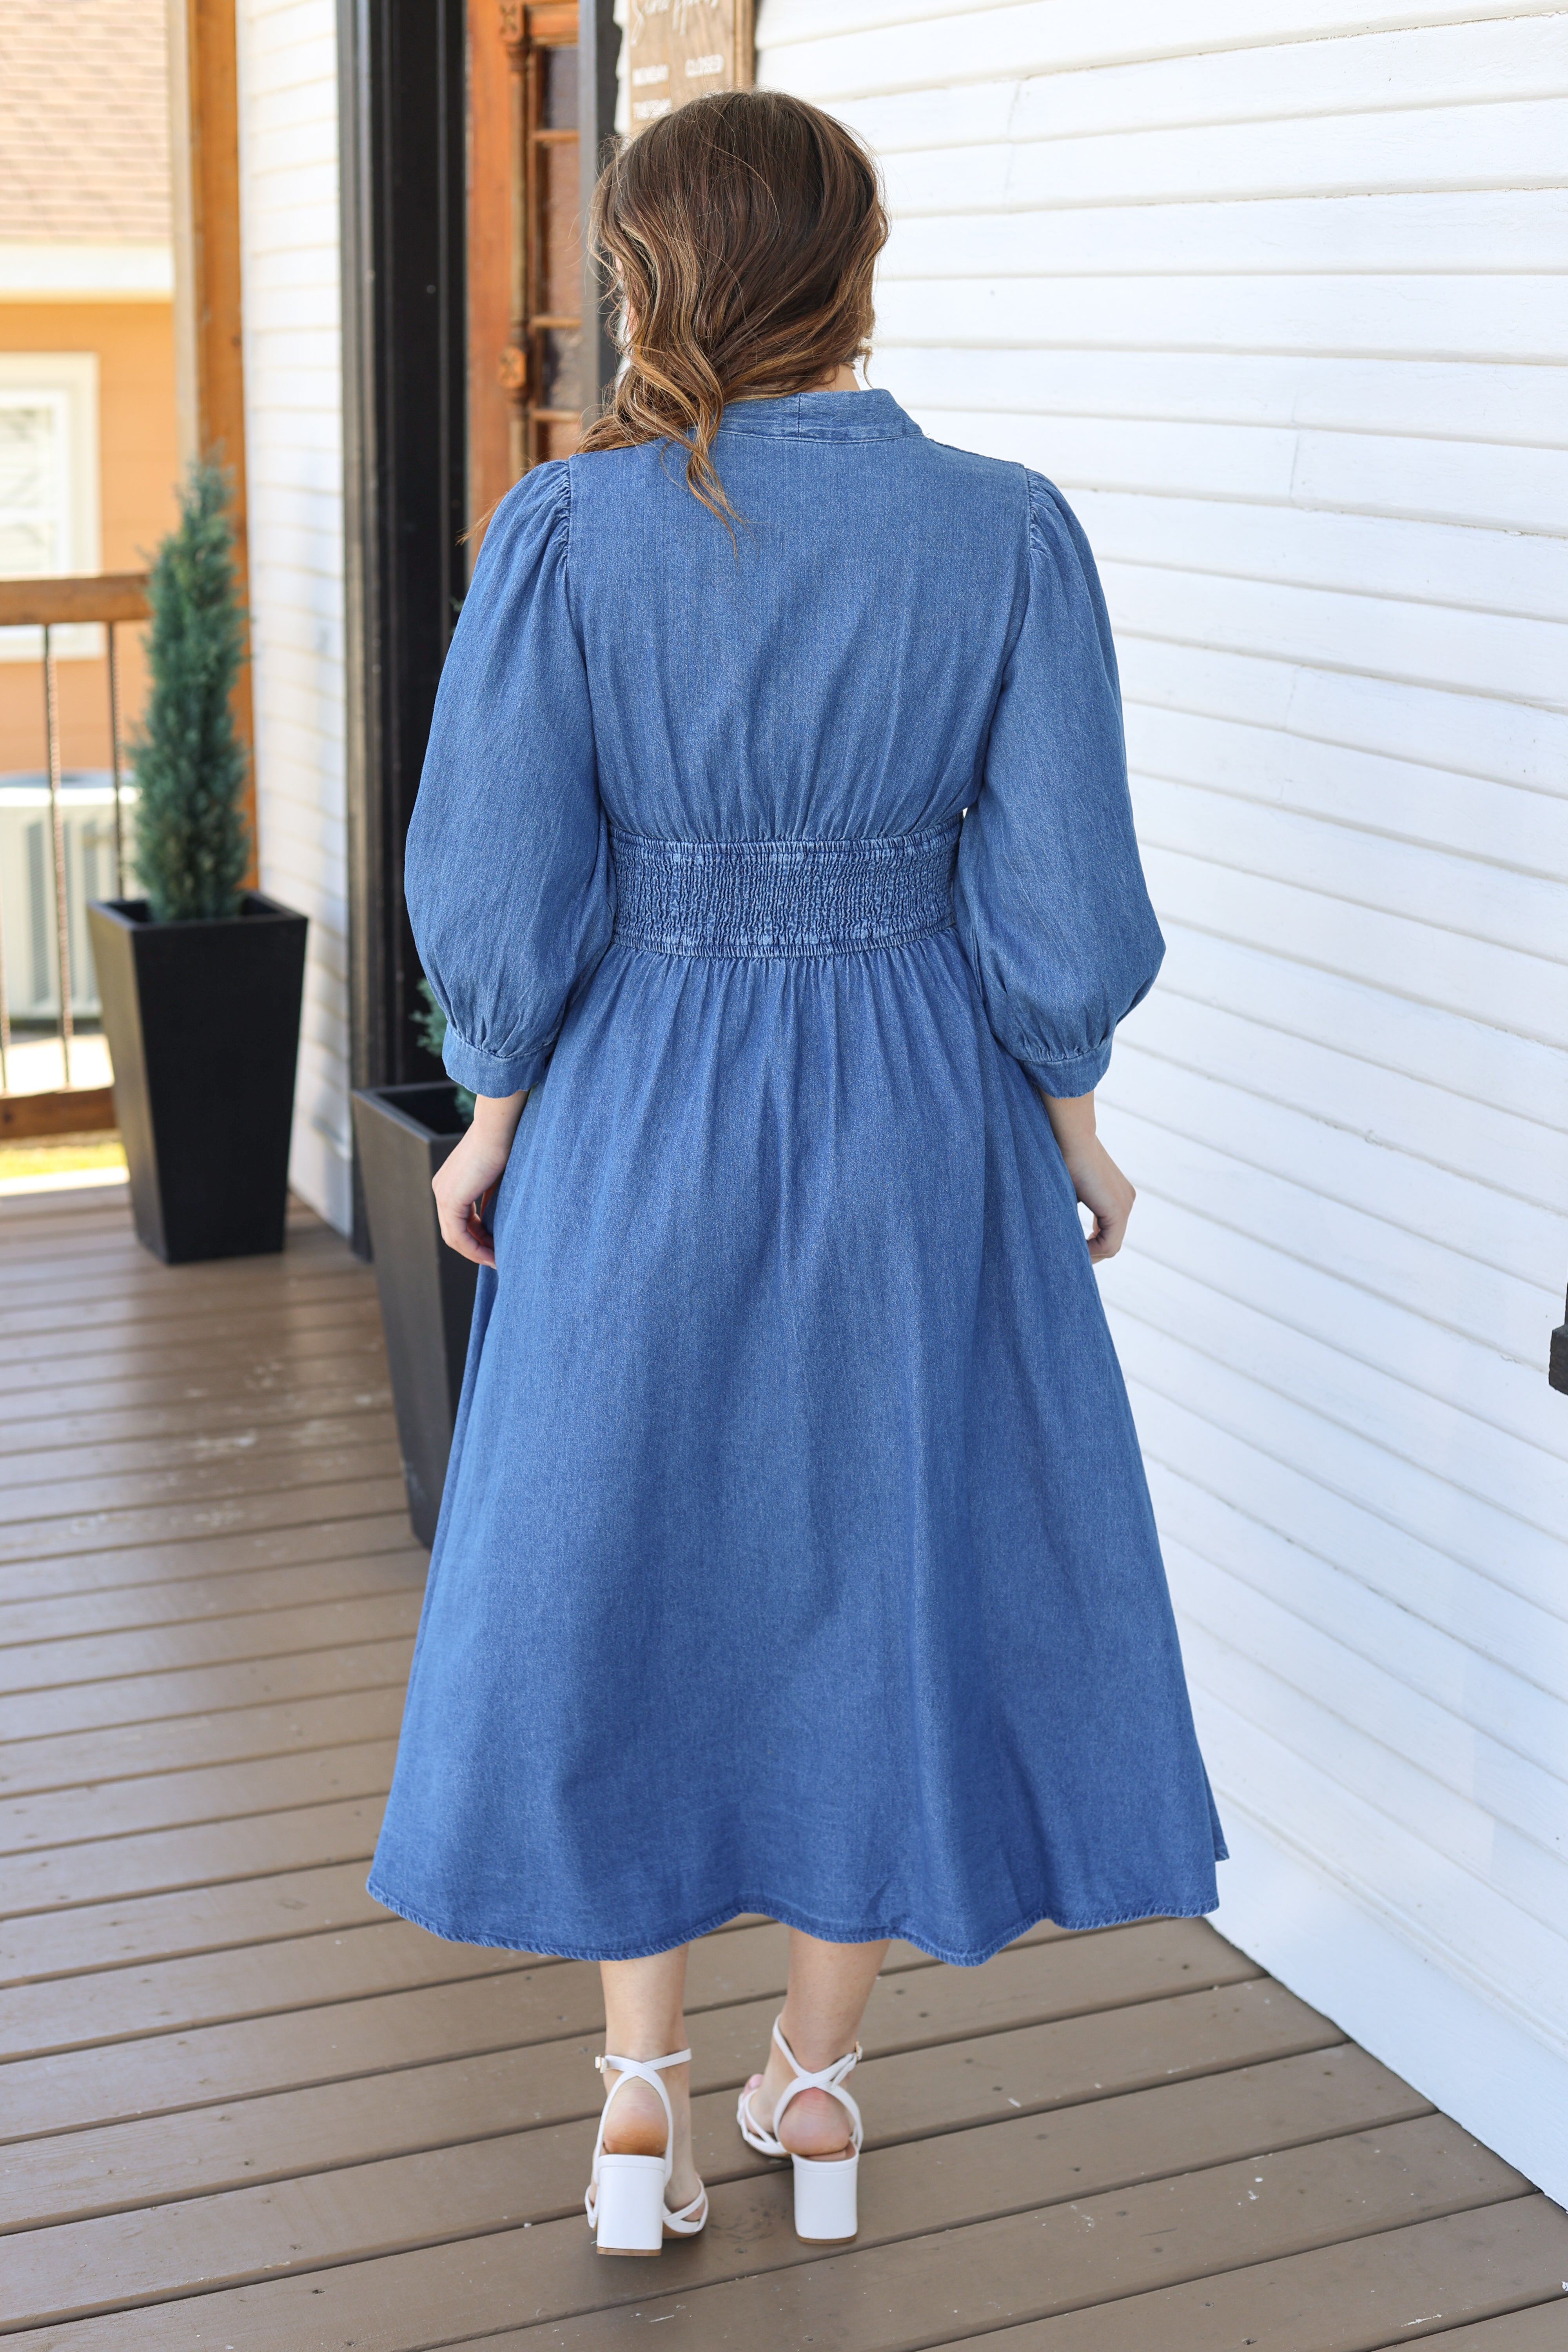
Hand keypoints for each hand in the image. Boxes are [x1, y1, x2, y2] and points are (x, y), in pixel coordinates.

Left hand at [431, 1091, 526, 1267]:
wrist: (499, 1128)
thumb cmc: (505, 1145)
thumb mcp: (496, 1178)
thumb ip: (490, 1199)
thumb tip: (497, 1221)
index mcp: (449, 1182)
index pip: (459, 1219)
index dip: (477, 1238)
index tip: (497, 1247)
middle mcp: (441, 1189)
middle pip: (454, 1231)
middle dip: (476, 1248)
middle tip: (497, 1259)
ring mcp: (443, 1194)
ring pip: (455, 1237)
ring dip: (476, 1253)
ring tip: (497, 1261)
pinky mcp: (450, 1200)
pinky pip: (459, 1236)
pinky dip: (475, 1249)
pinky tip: (492, 1256)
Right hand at [1038, 1088, 1135, 1261]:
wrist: (1070, 1137)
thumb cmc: (1060, 1156)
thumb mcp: (1067, 1189)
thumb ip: (1070, 1207)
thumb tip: (1058, 1231)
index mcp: (1116, 1195)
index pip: (1107, 1232)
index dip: (1089, 1246)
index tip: (1068, 1249)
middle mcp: (1126, 1201)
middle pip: (1110, 1241)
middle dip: (1090, 1253)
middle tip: (1067, 1259)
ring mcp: (1125, 1205)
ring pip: (1110, 1245)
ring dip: (1090, 1254)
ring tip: (1068, 1257)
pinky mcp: (1118, 1210)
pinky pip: (1109, 1244)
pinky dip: (1091, 1251)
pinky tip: (1073, 1251)